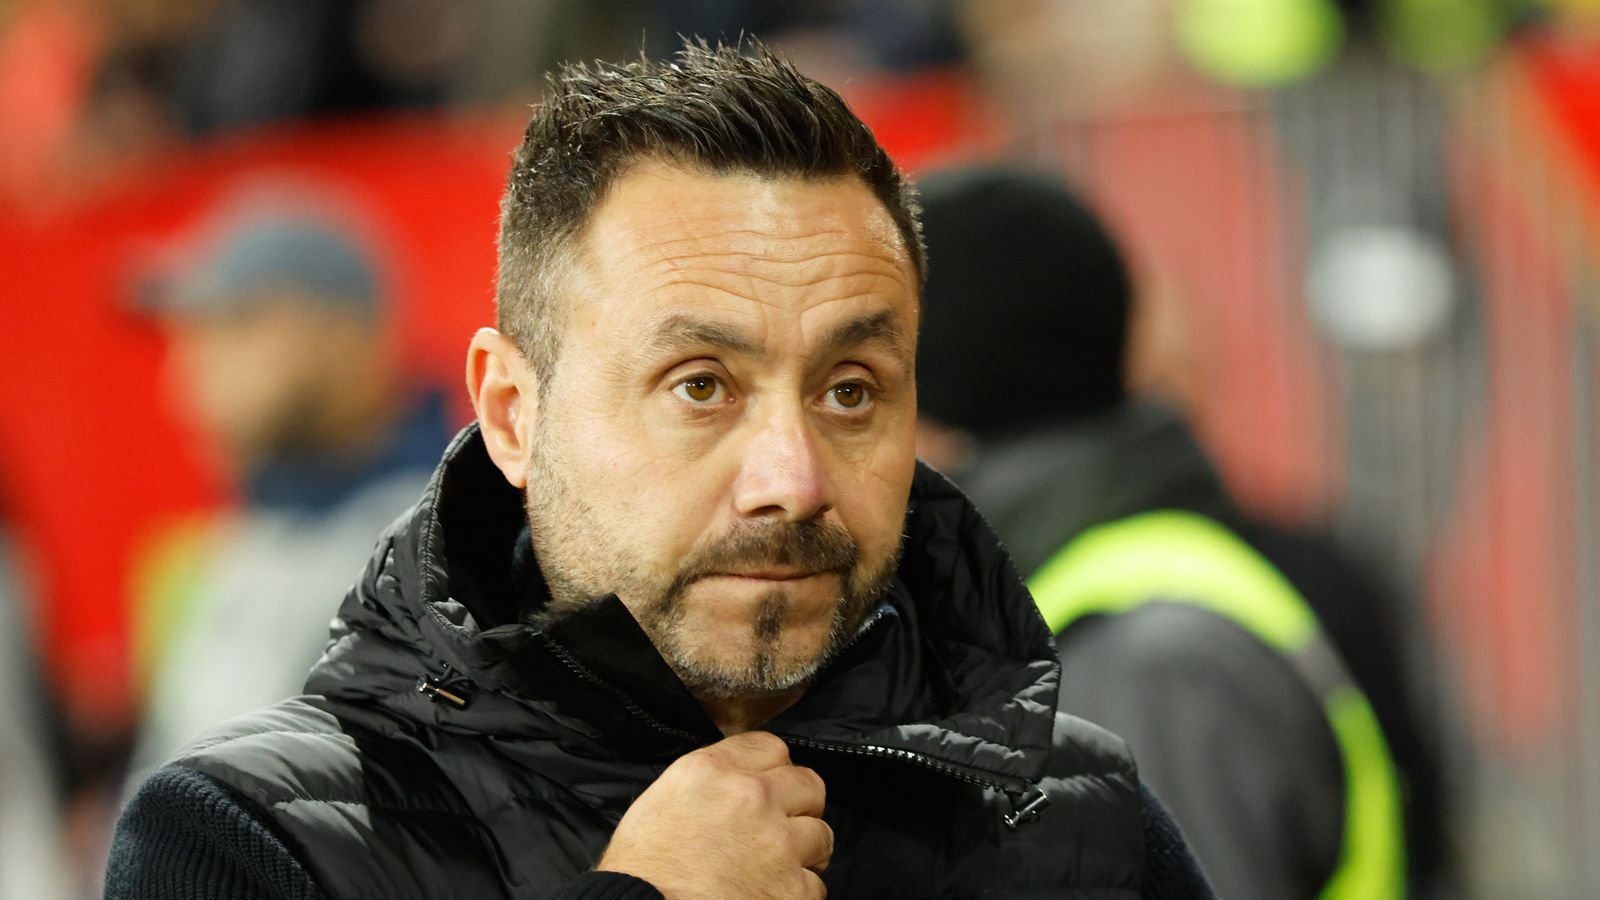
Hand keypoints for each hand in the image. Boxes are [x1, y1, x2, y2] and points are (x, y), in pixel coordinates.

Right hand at [596, 731, 831, 898]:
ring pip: (820, 835)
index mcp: (713, 771)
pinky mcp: (791, 889)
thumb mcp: (660, 801)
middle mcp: (752, 798)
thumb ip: (707, 783)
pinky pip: (815, 886)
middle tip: (782, 825)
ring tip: (776, 866)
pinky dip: (796, 893)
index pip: (770, 747)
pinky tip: (769, 894)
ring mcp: (778, 844)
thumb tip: (731, 785)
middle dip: (800, 805)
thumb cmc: (642, 870)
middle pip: (809, 785)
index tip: (769, 785)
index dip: (772, 769)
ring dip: (803, 850)